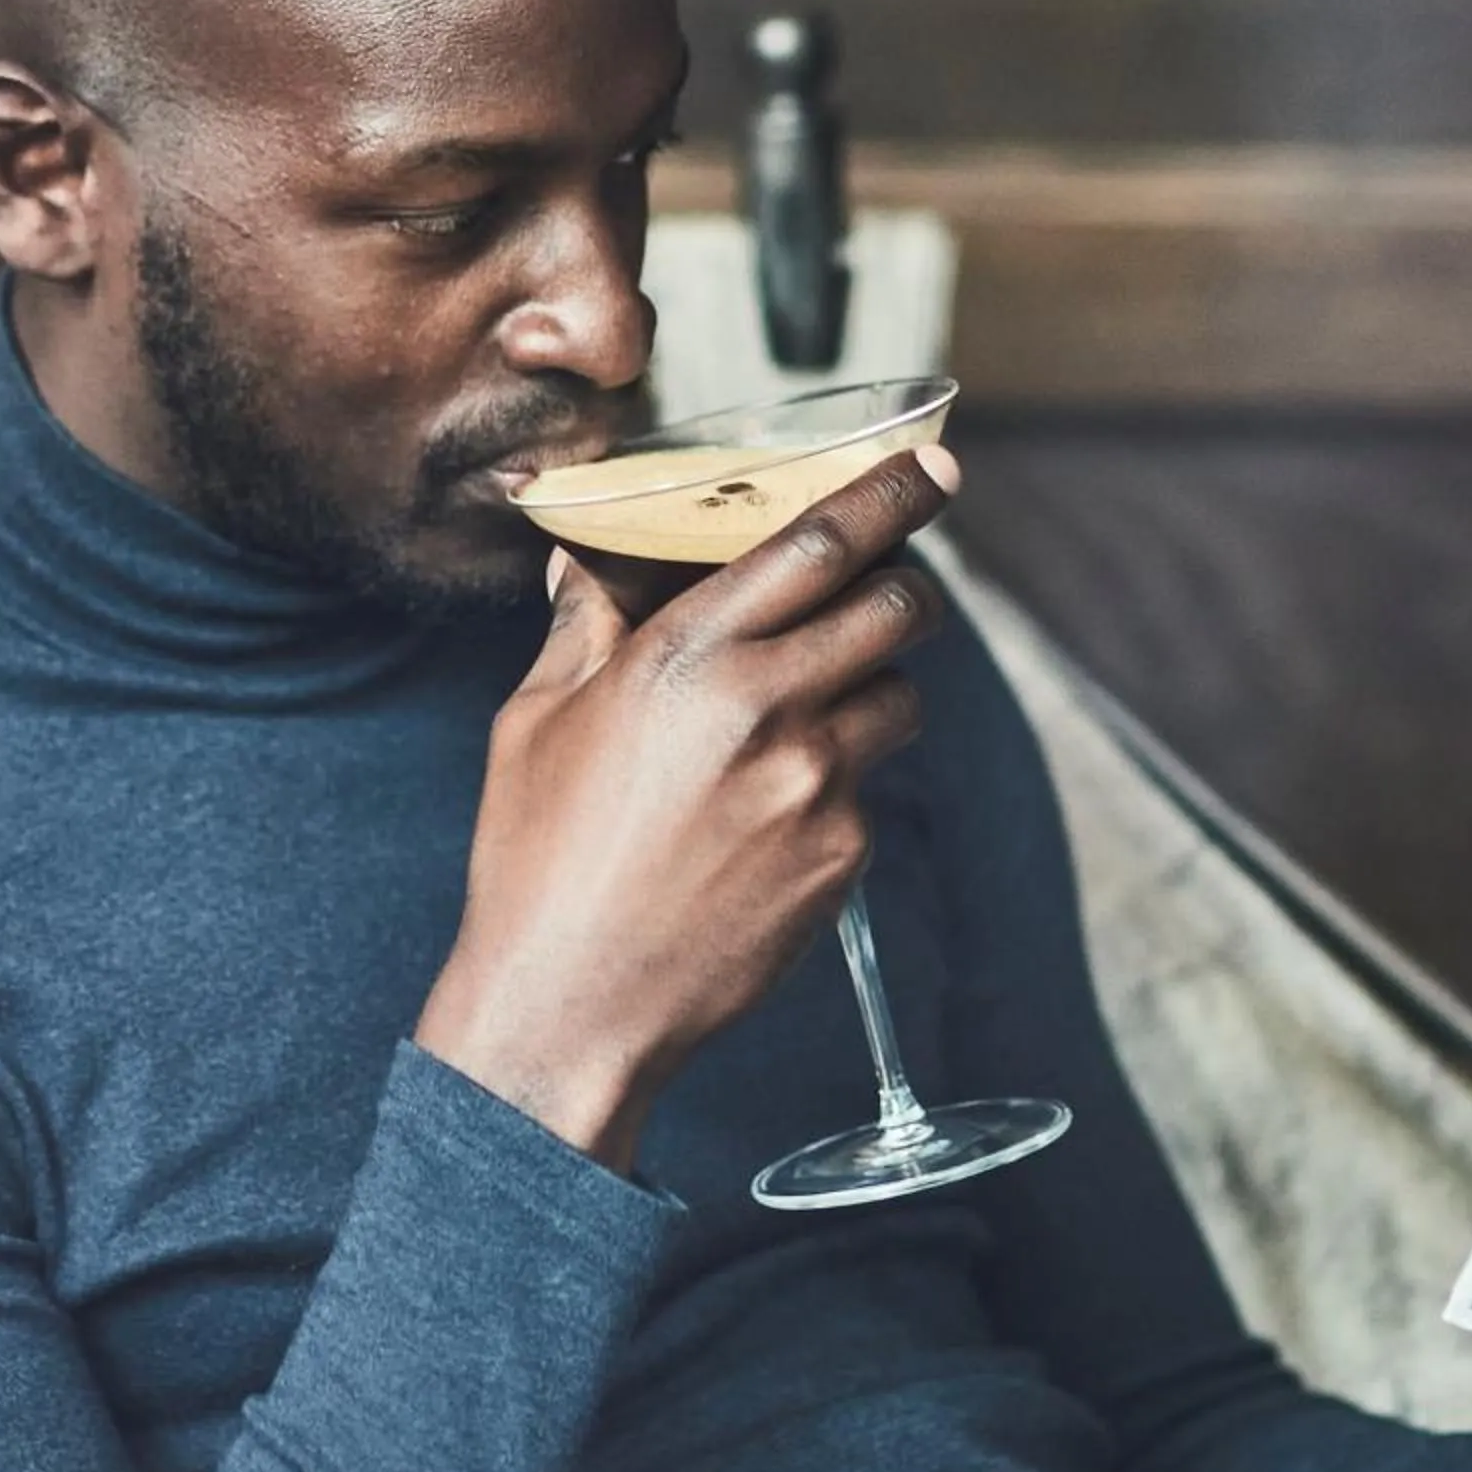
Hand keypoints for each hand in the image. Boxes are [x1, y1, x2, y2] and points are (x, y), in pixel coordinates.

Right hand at [414, 447, 957, 1167]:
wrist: (569, 1007)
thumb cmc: (537, 860)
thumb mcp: (538, 720)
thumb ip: (585, 624)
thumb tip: (585, 557)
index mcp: (689, 656)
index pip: (822, 542)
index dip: (892, 493)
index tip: (935, 463)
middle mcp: (768, 708)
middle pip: (898, 607)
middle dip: (910, 581)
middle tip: (896, 580)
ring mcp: (818, 786)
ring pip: (902, 697)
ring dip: (876, 685)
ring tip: (813, 711)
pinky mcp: (842, 856)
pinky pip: (871, 787)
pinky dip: (841, 779)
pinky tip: (772, 814)